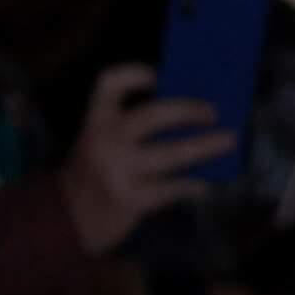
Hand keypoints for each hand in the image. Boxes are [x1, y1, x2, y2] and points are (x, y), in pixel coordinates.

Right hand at [62, 64, 237, 253]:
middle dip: (188, 110)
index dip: (134, 74)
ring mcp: (118, 171)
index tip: (159, 75)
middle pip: (153, 115)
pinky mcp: (131, 199)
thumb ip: (127, 129)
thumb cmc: (92, 176)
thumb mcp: (98, 143)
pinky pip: (172, 188)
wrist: (66, 221)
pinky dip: (194, 185)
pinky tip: (207, 183)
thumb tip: (184, 117)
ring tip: (228, 141)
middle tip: (213, 112)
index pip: (109, 84)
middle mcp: (105, 141)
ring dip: (205, 146)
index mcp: (96, 121)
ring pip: (171, 154)